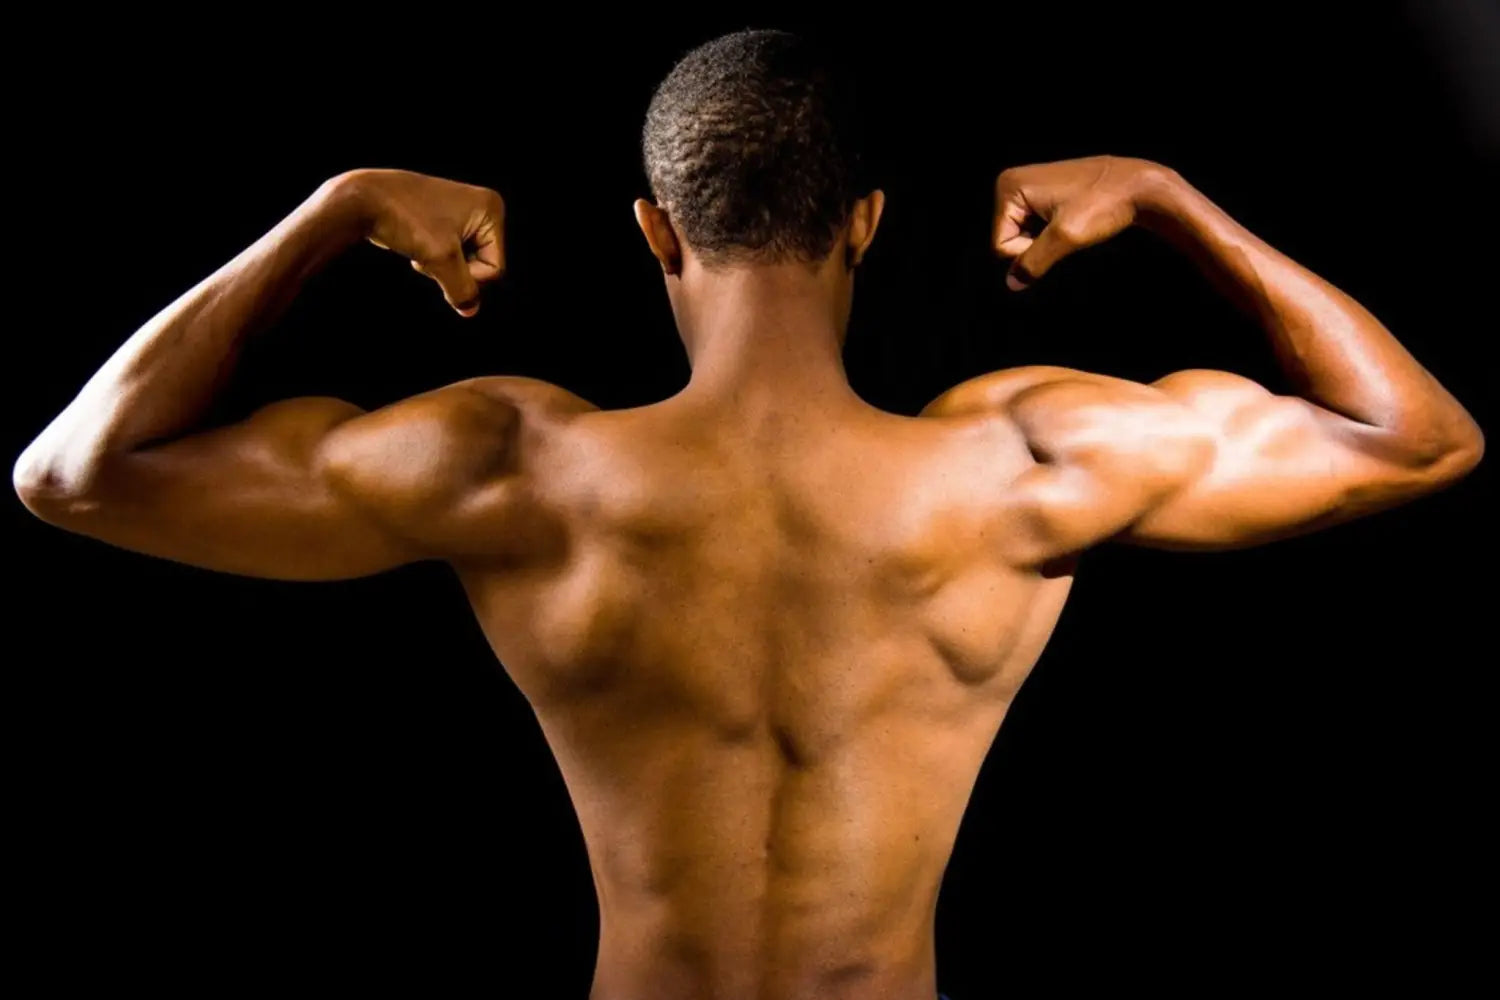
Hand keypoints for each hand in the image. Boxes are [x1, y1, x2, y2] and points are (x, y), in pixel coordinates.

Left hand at [335, 169, 505, 316]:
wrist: (364, 199)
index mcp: (490, 208)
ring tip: (421, 244)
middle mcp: (481, 206)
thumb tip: (470, 310)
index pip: (495, 268)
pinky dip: (432, 256)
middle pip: (482, 264)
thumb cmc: (405, 219)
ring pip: (463, 261)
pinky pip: (449, 253)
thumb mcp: (440, 260)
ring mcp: (461, 211)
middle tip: (429, 250)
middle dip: (454, 268)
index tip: (441, 258)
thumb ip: (462, 290)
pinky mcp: (442, 218)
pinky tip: (415, 242)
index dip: (469, 276)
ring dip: (441, 264)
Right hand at [992, 155, 1165, 290]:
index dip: (1029, 251)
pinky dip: (1052, 232)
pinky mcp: (1042, 193)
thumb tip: (1011, 285)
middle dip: (1036, 245)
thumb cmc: (1104, 204)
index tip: (1060, 234)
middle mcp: (1011, 183)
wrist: (1139, 185)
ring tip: (1073, 224)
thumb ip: (1033, 262)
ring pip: (1021, 236)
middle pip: (1007, 239)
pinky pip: (1034, 226)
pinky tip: (1072, 221)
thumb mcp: (1066, 237)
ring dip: (1046, 241)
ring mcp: (1027, 186)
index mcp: (1009, 187)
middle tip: (1067, 229)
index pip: (1000, 244)